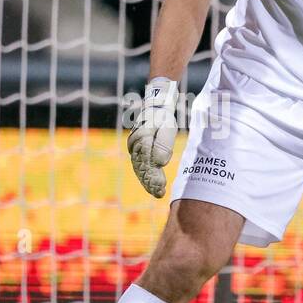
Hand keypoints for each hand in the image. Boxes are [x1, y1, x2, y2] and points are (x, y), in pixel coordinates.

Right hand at [128, 77, 179, 197]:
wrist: (155, 108)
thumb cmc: (162, 118)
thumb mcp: (166, 127)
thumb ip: (163, 145)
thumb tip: (160, 162)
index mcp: (142, 142)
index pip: (147, 164)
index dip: (153, 178)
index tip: (160, 189)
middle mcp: (135, 147)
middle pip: (142, 169)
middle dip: (151, 183)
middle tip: (160, 194)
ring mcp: (135, 150)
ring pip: (140, 170)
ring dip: (148, 182)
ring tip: (158, 193)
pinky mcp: (139, 152)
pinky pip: (141, 167)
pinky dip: (147, 177)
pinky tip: (154, 186)